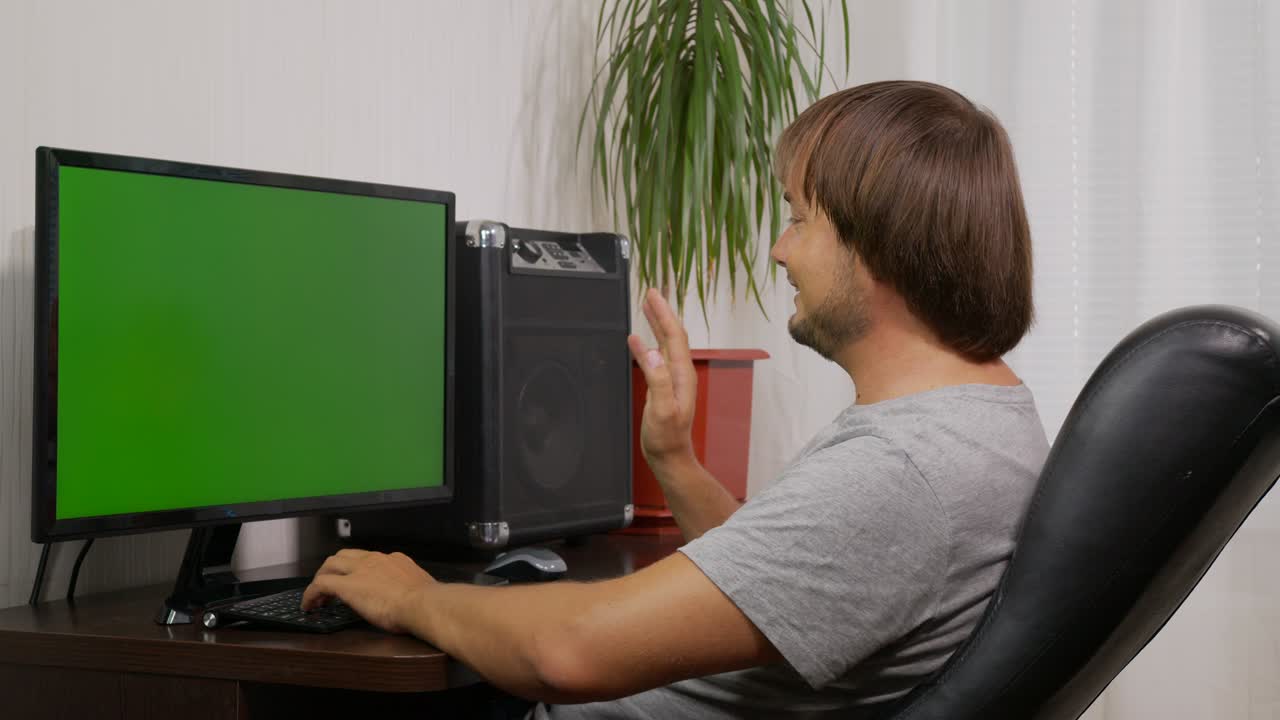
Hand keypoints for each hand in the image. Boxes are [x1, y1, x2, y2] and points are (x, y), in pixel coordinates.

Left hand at [300, 548, 434, 632]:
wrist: (422, 604)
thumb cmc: (426, 602)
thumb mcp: (419, 589)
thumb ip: (409, 589)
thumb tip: (408, 600)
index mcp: (394, 561)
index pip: (368, 559)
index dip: (357, 570)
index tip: (357, 581)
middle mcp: (375, 560)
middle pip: (345, 555)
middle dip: (334, 568)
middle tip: (330, 585)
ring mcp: (360, 570)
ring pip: (330, 564)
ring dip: (322, 577)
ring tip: (318, 595)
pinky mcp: (347, 586)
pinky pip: (320, 585)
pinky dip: (311, 594)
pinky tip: (309, 605)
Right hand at [627, 289, 697, 469]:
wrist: (670, 456)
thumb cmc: (667, 437)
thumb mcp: (662, 409)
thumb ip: (658, 379)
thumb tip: (650, 351)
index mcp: (682, 375)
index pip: (673, 336)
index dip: (663, 314)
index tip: (653, 295)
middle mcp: (680, 373)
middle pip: (672, 335)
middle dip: (662, 312)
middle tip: (650, 293)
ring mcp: (674, 379)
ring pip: (666, 343)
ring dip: (658, 323)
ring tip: (648, 307)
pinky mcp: (665, 386)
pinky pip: (659, 355)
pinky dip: (651, 341)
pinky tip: (641, 339)